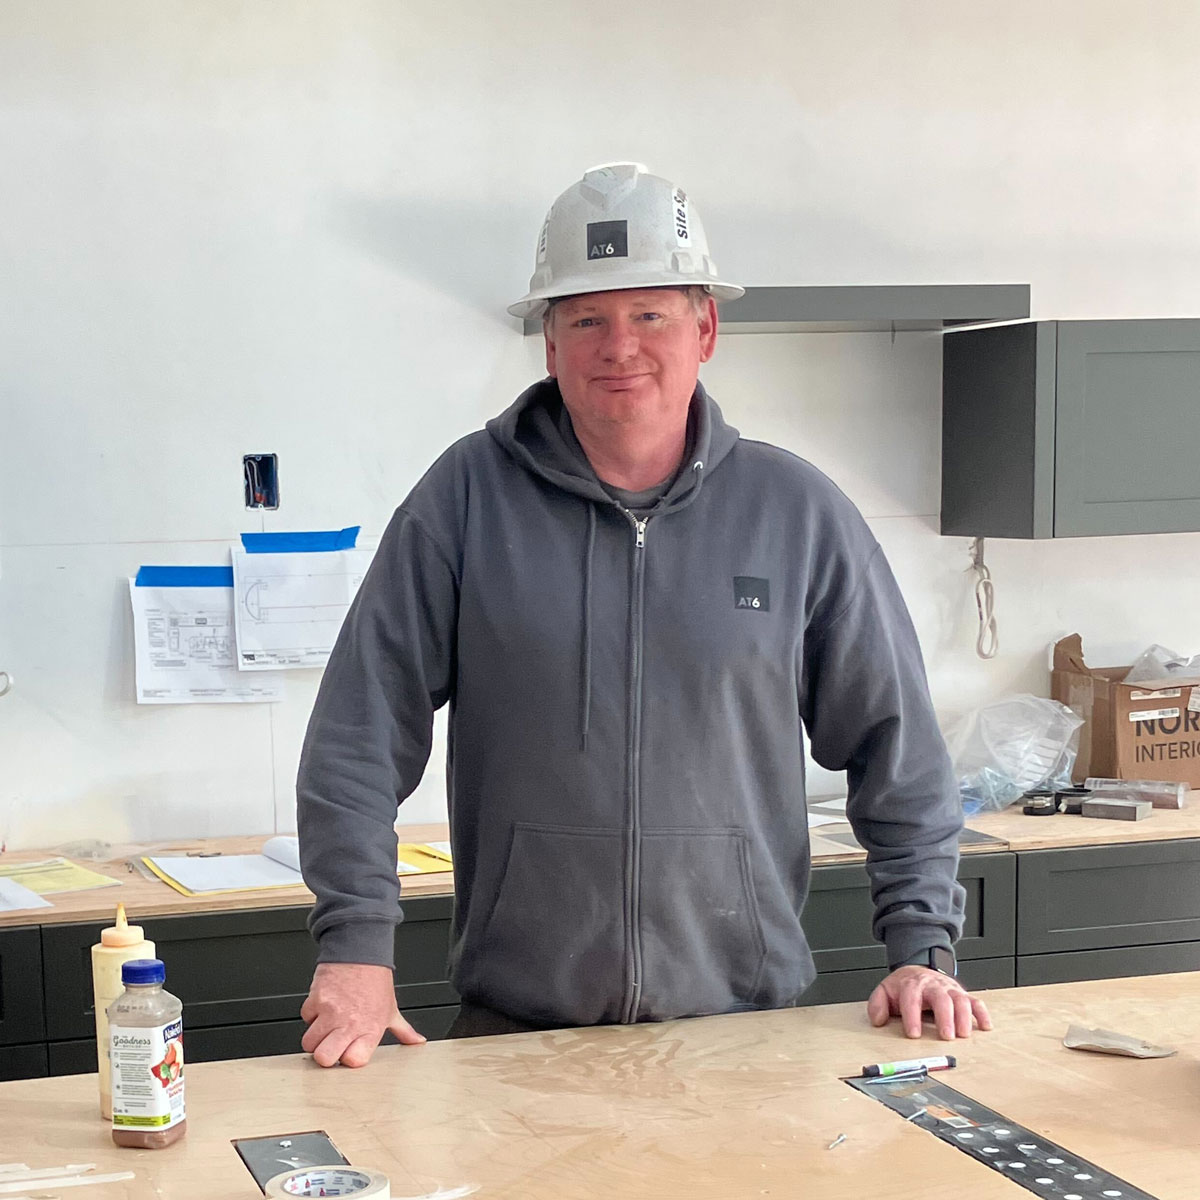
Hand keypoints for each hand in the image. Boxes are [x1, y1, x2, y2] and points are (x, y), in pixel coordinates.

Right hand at [300, 962, 425, 1066]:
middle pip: (324, 1058)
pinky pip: (305, 1018)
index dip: (347, 1059)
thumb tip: (416, 1041)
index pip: (353, 1061)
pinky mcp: (316, 999)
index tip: (348, 1051)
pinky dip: (312, 1014)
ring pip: (309, 1043)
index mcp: (371, 1028)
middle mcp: (350, 1022)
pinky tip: (324, 1006)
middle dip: (325, 1054)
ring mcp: (331, 1012)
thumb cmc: (375, 980)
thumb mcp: (391, 1008)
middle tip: (332, 1043)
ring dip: (316, 1036)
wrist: (360, 950)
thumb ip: (403, 1030)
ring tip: (328, 1024)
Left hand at [866, 965, 992, 1039]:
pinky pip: (976, 1001)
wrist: (918, 970)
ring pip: (961, 1000)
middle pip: (941, 998)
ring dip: (964, 1017)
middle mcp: (933, 986)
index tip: (913, 1034)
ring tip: (963, 1035)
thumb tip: (878, 1020)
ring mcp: (950, 990)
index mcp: (912, 985)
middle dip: (944, 1017)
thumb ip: (877, 1004)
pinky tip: (985, 1027)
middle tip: (946, 1036)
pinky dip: (982, 1013)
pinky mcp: (963, 994)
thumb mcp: (885, 991)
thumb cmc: (904, 987)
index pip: (911, 998)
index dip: (912, 1016)